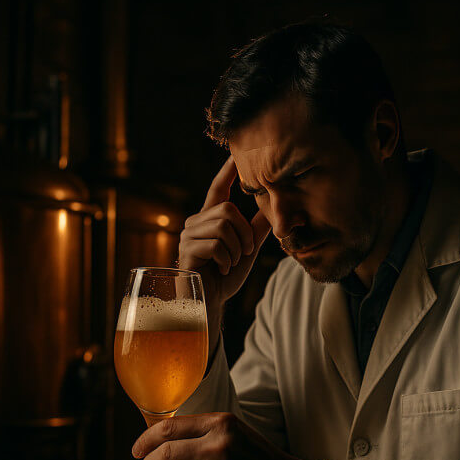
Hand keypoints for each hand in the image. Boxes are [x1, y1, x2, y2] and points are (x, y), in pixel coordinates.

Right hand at [178, 156, 270, 314]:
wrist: (211, 304)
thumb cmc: (226, 278)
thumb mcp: (247, 250)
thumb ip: (256, 229)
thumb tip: (274, 208)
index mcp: (210, 220)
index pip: (217, 190)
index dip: (226, 173)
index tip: (235, 156)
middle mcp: (195, 223)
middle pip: (226, 209)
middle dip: (244, 232)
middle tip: (245, 251)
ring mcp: (187, 236)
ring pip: (222, 226)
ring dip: (237, 248)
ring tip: (232, 262)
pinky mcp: (185, 251)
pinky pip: (215, 244)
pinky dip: (227, 259)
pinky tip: (222, 269)